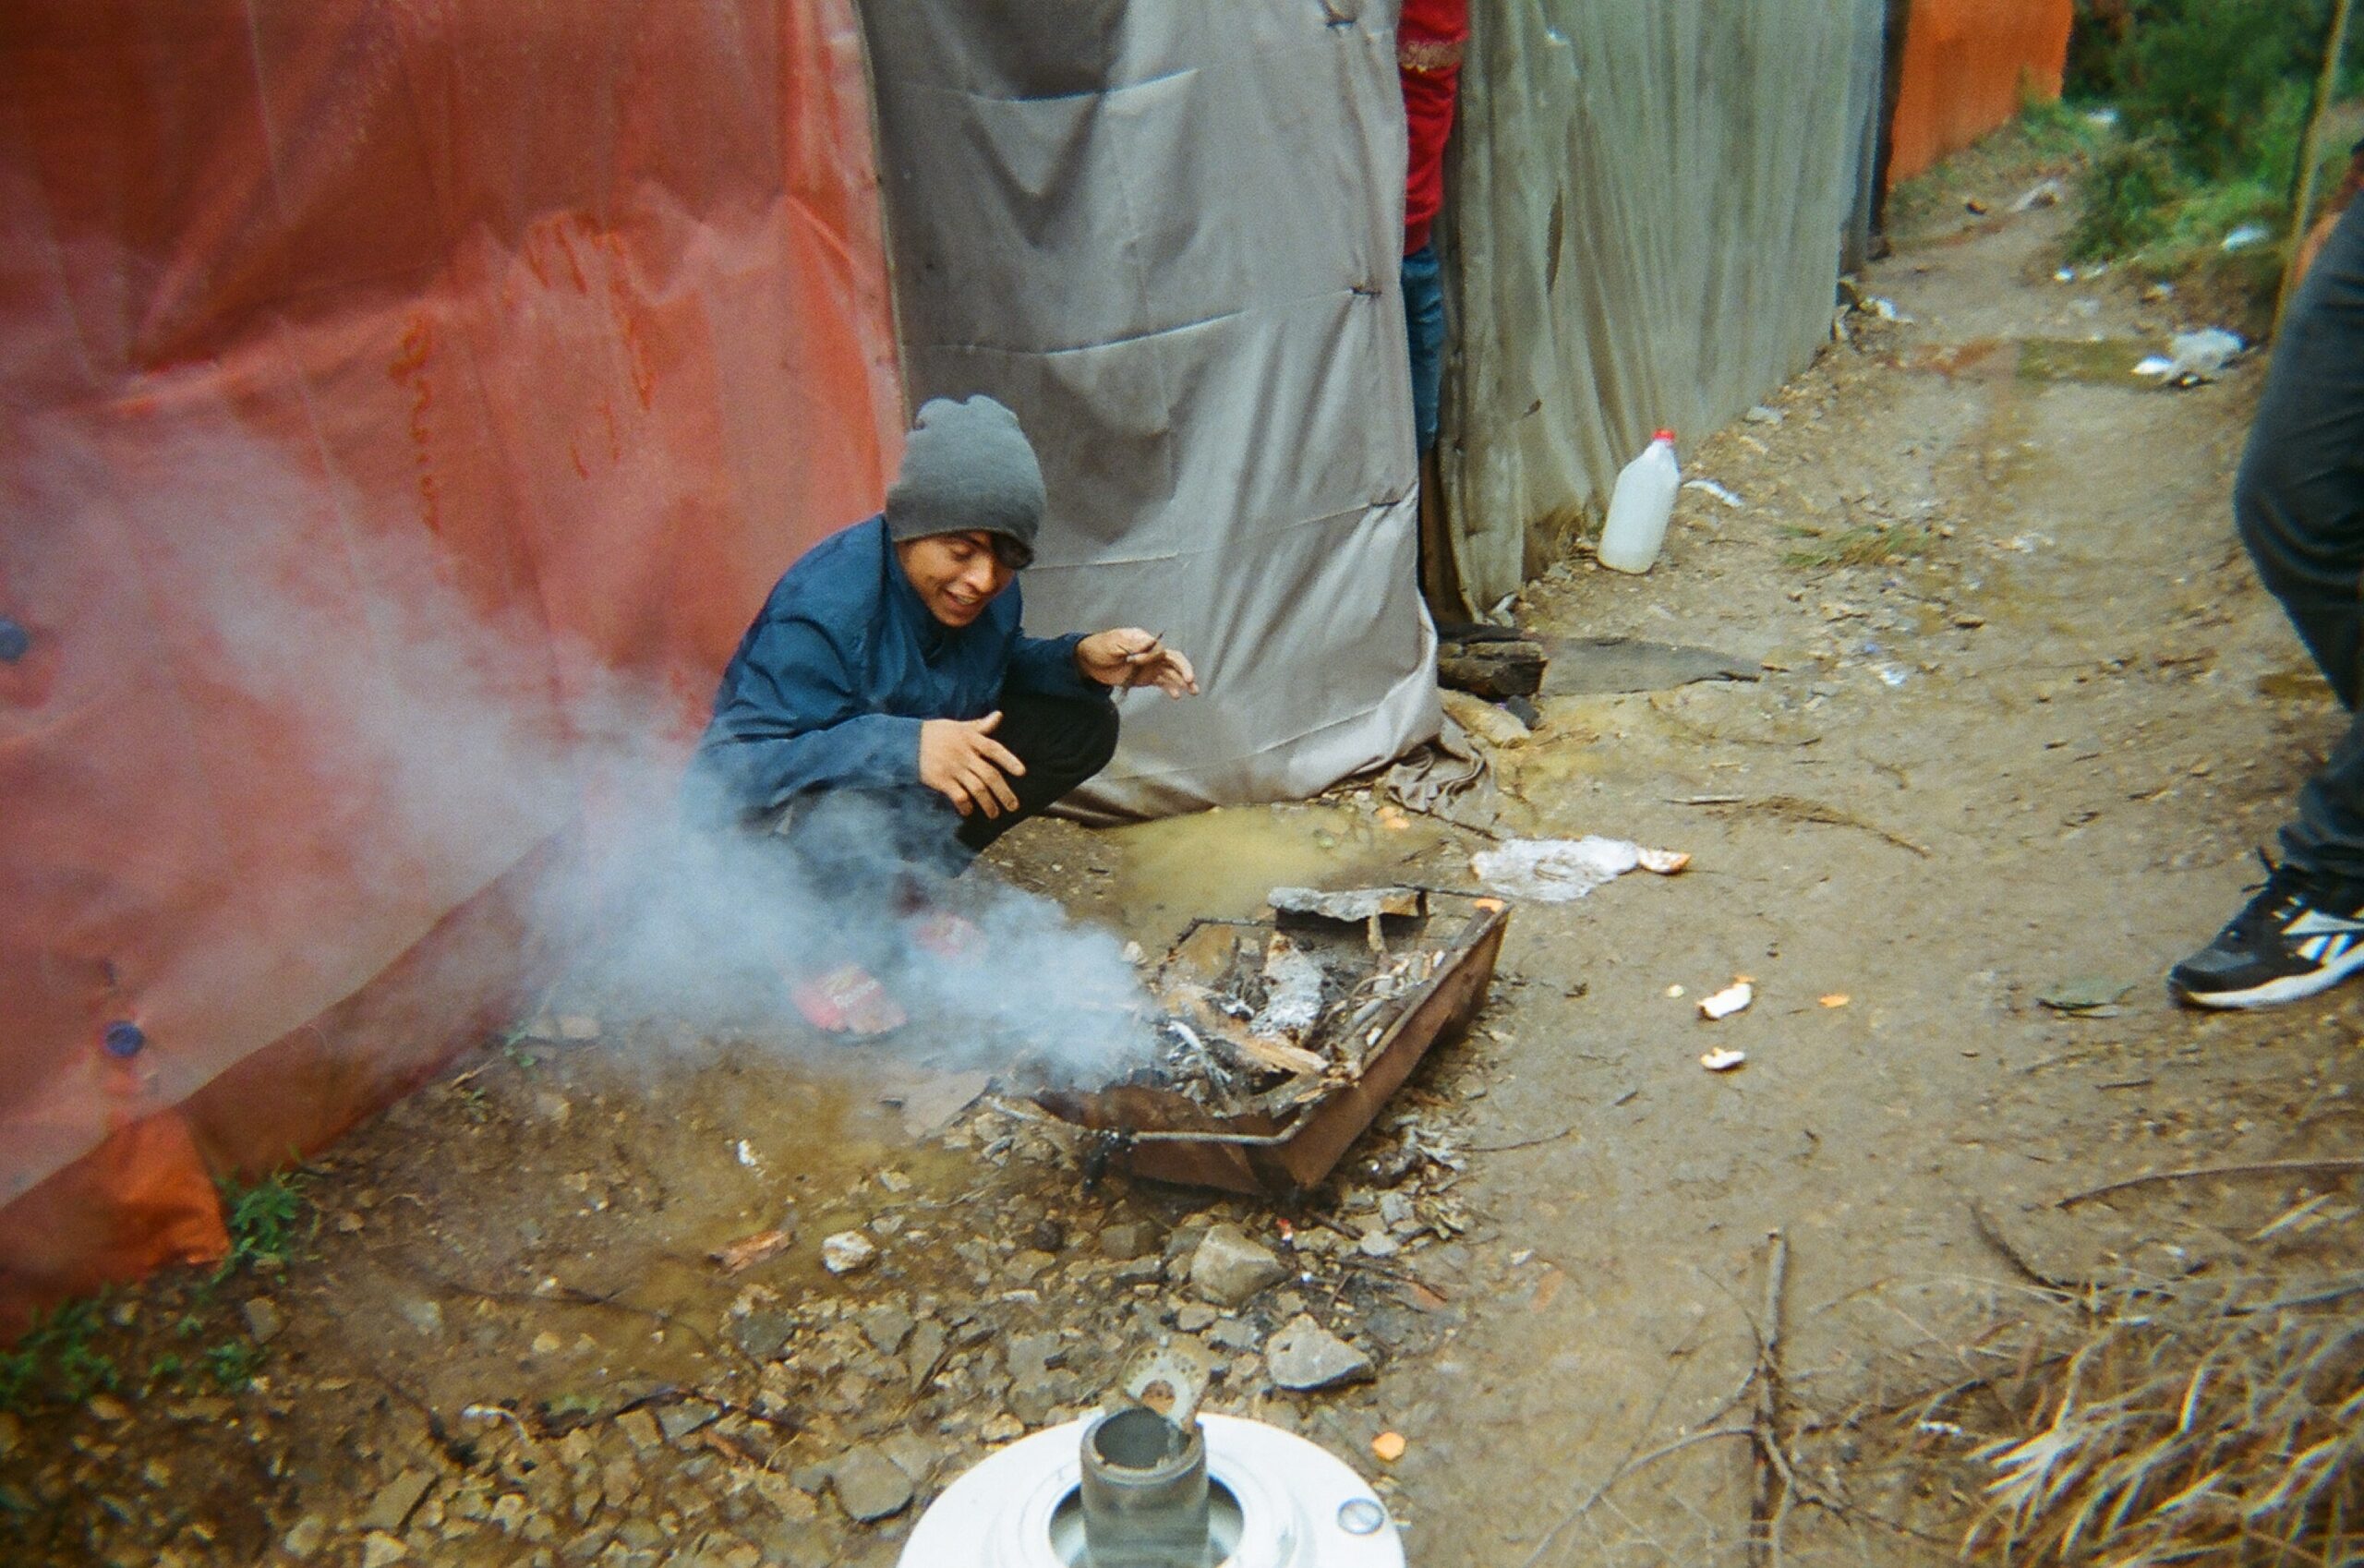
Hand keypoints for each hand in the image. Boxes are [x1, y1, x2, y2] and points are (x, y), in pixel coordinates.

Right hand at [918, 712, 1023, 817]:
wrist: (907, 742)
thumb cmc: (936, 733)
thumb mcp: (959, 726)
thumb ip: (980, 725)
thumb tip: (998, 715)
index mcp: (971, 739)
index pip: (995, 749)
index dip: (1009, 760)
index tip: (1022, 773)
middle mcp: (964, 754)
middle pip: (990, 775)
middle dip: (1004, 792)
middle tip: (1013, 806)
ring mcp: (953, 768)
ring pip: (977, 789)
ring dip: (988, 804)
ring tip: (994, 814)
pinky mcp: (941, 780)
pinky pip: (958, 796)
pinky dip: (966, 806)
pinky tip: (969, 812)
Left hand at [1076, 628, 1198, 697]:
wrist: (1090, 661)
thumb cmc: (1101, 647)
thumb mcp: (1114, 641)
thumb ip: (1132, 642)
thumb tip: (1151, 641)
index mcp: (1144, 640)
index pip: (1158, 649)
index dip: (1151, 657)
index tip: (1134, 661)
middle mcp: (1151, 653)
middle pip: (1174, 659)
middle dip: (1184, 669)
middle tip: (1190, 679)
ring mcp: (1150, 666)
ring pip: (1172, 672)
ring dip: (1183, 681)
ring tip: (1193, 691)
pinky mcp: (1147, 677)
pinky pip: (1163, 682)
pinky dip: (1171, 688)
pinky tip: (1176, 695)